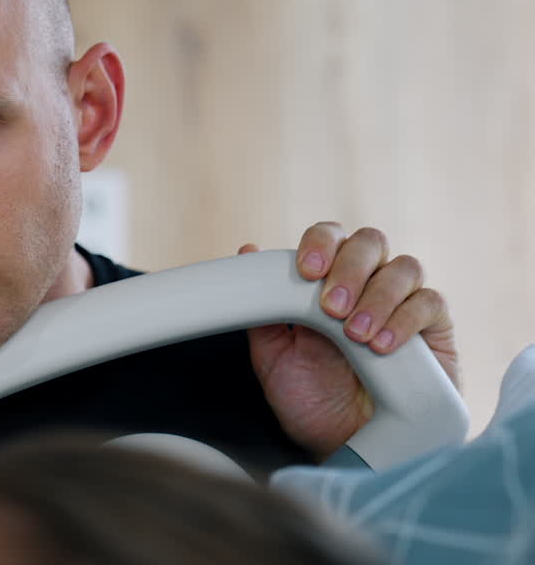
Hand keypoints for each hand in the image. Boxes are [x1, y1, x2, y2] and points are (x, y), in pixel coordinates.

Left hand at [241, 223, 459, 460]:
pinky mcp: (435, 330)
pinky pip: (430, 303)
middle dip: (348, 269)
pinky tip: (383, 345)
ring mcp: (403, 303)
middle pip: (369, 242)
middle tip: (331, 307)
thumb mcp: (274, 357)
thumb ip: (262, 311)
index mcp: (326, 281)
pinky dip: (405, 318)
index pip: (329, 238)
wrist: (345, 447)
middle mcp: (368, 283)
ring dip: (377, 295)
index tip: (306, 271)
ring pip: (403, 267)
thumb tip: (249, 253)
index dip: (319, 244)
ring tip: (356, 335)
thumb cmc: (310, 400)